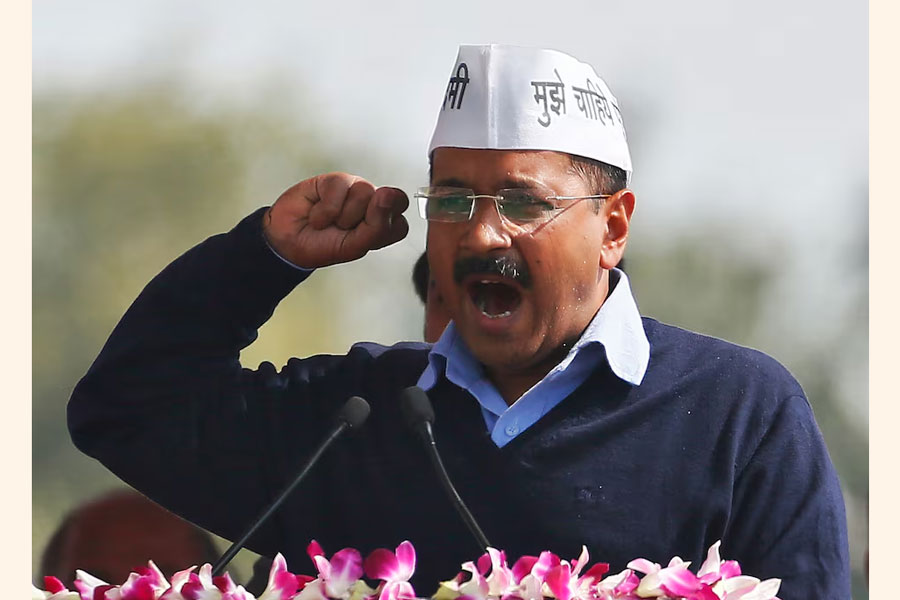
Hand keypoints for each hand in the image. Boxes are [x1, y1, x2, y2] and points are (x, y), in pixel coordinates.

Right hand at [263, 173, 408, 268]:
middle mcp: (373, 203)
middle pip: (390, 201)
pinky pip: (340, 187)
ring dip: (342, 216)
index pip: (401, 222)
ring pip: (365, 193)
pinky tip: (317, 213)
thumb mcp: (354, 246)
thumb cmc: (323, 246)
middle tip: (346, 229)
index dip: (381, 230)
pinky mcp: (336, 180)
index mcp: (384, 223)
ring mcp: (356, 189)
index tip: (361, 238)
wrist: (288, 242)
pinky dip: (326, 208)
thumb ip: (378, 226)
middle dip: (365, 219)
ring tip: (329, 222)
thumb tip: (388, 194)